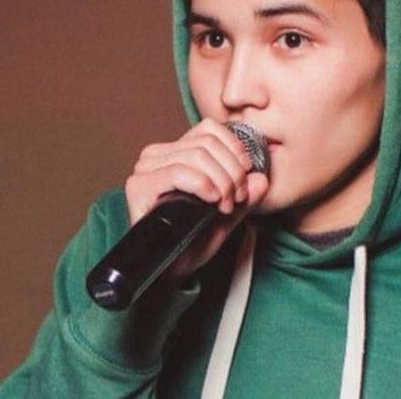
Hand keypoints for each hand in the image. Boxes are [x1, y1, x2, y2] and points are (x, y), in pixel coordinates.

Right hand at [124, 118, 268, 279]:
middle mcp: (156, 156)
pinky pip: (178, 171)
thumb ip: (246, 196)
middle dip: (231, 171)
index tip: (245, 176)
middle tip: (237, 199)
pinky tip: (210, 201)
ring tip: (225, 205)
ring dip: (221, 181)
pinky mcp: (139, 186)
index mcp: (174, 153)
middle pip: (207, 143)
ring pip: (197, 155)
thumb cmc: (192, 241)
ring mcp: (145, 169)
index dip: (234, 148)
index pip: (209, 128)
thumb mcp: (227, 215)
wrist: (169, 272)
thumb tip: (262, 177)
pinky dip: (202, 184)